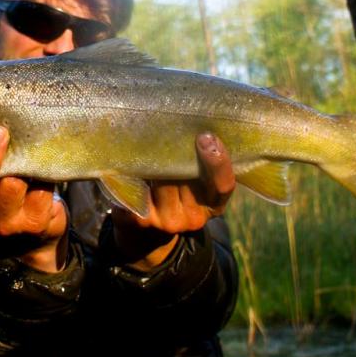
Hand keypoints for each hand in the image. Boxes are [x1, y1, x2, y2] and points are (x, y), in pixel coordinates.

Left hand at [111, 132, 234, 271]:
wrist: (150, 231)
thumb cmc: (179, 195)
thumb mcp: (199, 188)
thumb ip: (202, 167)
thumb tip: (198, 128)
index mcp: (214, 206)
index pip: (224, 185)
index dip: (217, 162)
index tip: (207, 137)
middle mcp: (193, 218)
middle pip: (186, 178)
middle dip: (178, 152)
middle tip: (170, 125)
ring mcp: (167, 221)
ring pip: (162, 180)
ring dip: (156, 159)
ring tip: (150, 137)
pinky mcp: (141, 220)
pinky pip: (138, 189)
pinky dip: (135, 172)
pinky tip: (131, 159)